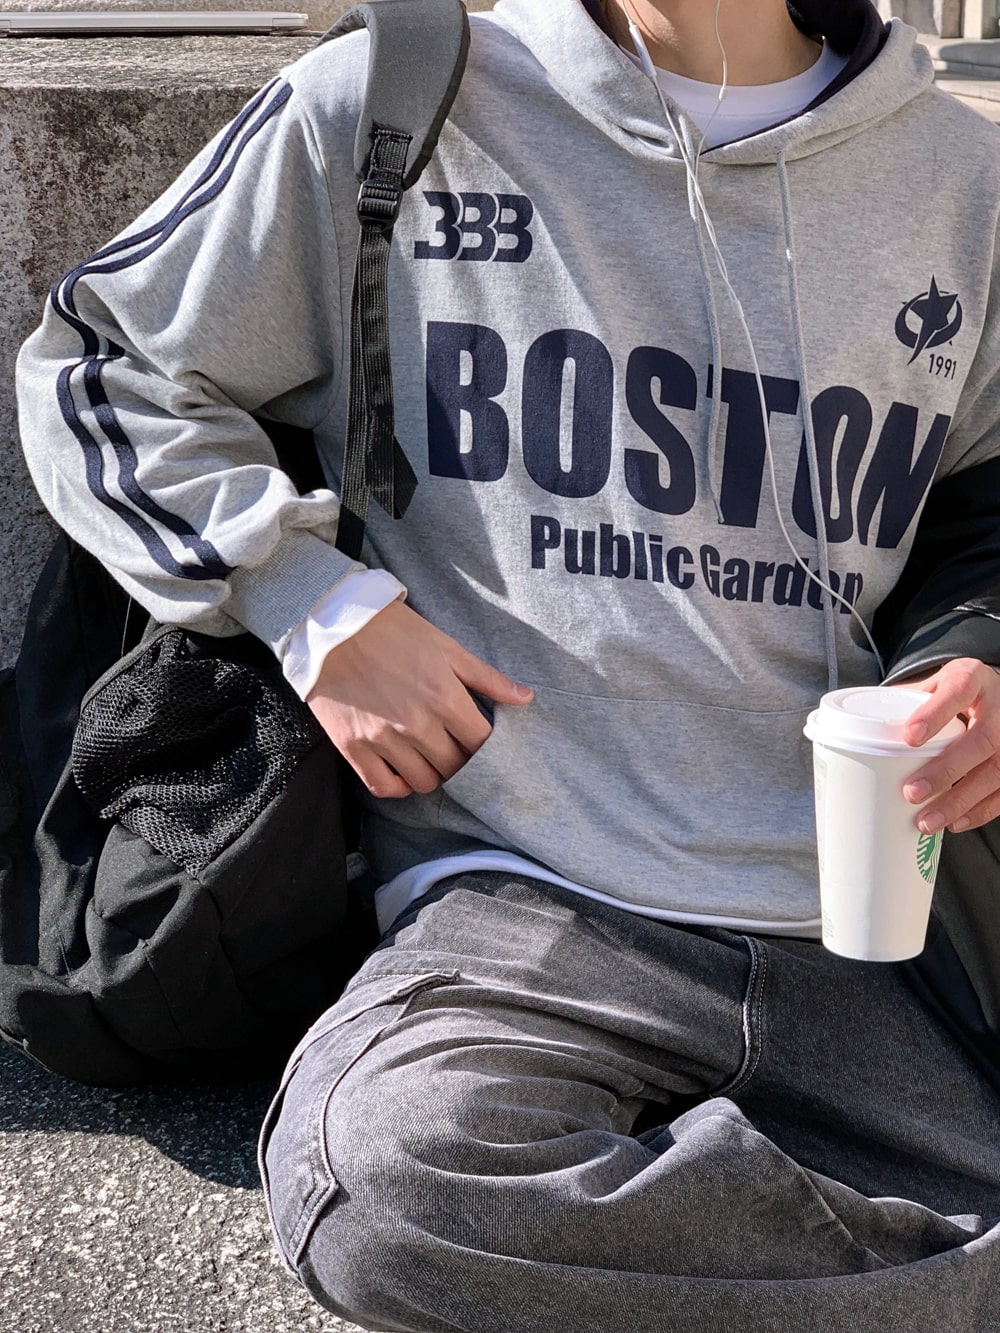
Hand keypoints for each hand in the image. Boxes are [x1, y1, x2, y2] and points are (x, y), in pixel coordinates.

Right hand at [307, 600, 532, 798]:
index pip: (482, 743)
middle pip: (456, 766)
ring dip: (434, 774)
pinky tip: (404, 770)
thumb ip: (487, 678)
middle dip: (462, 760)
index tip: (480, 740)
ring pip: (424, 781)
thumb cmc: (393, 631)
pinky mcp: (353, 747)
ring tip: (430, 757)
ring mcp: (383, 739)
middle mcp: (416, 724)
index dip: (487, 746)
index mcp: (444, 697)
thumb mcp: (446, 646)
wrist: (331, 624)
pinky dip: (399, 786)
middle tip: (455, 747)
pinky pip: (384, 787)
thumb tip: (526, 698)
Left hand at [892, 658, 999, 833]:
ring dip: (960, 801)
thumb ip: (905, 701)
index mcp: (972, 678)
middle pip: (982, 740)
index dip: (935, 714)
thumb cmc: (956, 690)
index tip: (910, 738)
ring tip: (927, 820)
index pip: (958, 690)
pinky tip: (955, 823)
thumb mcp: (934, 683)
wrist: (995, 692)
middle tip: (911, 792)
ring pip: (996, 771)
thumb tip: (860, 725)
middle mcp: (999, 706)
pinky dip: (980, 811)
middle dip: (946, 770)